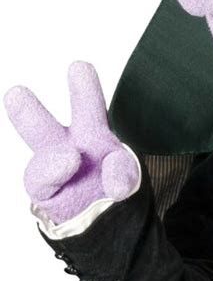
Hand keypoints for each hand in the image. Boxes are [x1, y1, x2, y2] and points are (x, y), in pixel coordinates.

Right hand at [4, 61, 138, 223]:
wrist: (100, 213)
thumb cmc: (109, 182)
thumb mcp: (127, 174)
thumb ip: (124, 173)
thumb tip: (115, 180)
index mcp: (88, 133)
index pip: (87, 107)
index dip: (83, 88)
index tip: (80, 67)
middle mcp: (64, 150)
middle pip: (43, 130)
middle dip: (28, 113)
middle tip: (16, 94)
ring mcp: (53, 177)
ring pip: (40, 171)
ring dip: (52, 165)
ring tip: (69, 159)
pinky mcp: (48, 201)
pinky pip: (49, 195)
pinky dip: (65, 192)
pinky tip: (76, 189)